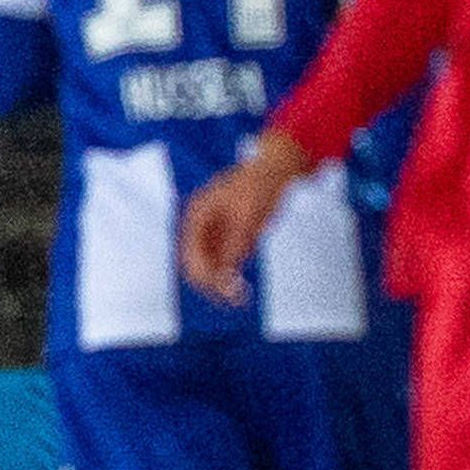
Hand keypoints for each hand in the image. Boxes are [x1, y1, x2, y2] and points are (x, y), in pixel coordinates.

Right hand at [178, 132, 310, 303]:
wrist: (278, 169)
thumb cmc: (262, 187)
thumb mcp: (250, 218)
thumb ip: (236, 245)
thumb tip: (226, 277)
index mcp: (197, 214)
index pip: (191, 253)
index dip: (205, 275)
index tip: (223, 291)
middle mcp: (200, 223)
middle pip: (196, 261)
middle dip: (211, 282)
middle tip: (234, 300)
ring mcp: (213, 228)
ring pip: (209, 263)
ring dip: (220, 281)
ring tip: (239, 299)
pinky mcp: (227, 233)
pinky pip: (223, 259)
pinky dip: (229, 273)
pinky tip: (240, 287)